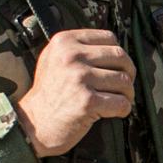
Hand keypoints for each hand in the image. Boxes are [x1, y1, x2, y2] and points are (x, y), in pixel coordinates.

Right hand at [16, 27, 135, 155]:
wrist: (33, 124)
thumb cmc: (50, 93)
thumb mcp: (55, 59)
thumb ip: (80, 48)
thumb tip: (118, 47)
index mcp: (64, 41)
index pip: (109, 38)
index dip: (119, 55)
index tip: (116, 69)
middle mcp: (71, 56)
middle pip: (120, 56)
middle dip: (128, 73)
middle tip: (123, 87)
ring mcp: (79, 78)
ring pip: (124, 80)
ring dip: (127, 94)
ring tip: (118, 101)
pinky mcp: (87, 101)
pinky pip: (121, 102)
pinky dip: (123, 109)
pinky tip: (115, 112)